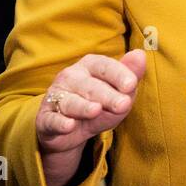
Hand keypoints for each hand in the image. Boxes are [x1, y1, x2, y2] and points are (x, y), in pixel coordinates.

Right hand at [36, 49, 146, 185]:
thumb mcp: (118, 92)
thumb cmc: (99, 105)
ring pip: (70, 102)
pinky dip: (59, 123)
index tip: (132, 84)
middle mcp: (70, 77)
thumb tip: (140, 54)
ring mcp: (56, 97)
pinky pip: (51, 120)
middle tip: (123, 104)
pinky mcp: (45, 119)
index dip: (118, 74)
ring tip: (96, 110)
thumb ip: (130, 75)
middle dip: (107, 95)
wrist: (69, 131)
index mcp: (89, 66)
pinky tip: (68, 125)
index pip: (104, 66)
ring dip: (83, 107)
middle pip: (90, 86)